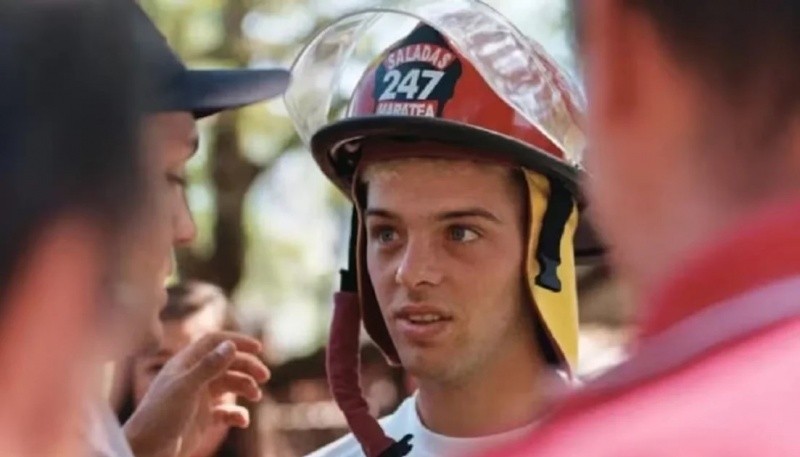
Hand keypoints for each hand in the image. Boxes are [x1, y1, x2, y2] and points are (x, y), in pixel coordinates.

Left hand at [123, 331, 269, 456]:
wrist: (146, 451)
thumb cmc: (160, 416)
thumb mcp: (186, 388)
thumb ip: (209, 366)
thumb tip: (231, 345)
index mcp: (186, 364)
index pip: (215, 342)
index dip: (237, 341)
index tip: (258, 349)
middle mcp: (194, 377)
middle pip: (227, 363)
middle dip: (247, 367)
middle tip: (265, 377)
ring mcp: (198, 398)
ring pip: (229, 385)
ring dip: (245, 387)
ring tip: (255, 396)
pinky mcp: (202, 418)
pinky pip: (226, 411)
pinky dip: (237, 413)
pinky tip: (242, 420)